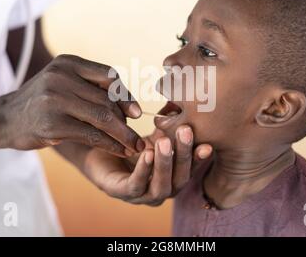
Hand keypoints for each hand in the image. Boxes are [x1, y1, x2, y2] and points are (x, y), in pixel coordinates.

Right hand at [0, 54, 144, 156]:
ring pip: (103, 117)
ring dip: (123, 135)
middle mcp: (61, 76)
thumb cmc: (41, 102)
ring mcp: (55, 99)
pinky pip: (91, 135)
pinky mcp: (52, 124)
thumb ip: (91, 88)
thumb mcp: (63, 83)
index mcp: (67, 63)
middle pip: (107, 99)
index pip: (109, 75)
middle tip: (137, 137)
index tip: (135, 113)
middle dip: (126, 121)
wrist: (4, 119)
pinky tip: (118, 150)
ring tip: (134, 146)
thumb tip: (131, 107)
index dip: (126, 95)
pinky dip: (109, 144)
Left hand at [82, 126, 212, 205]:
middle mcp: (163, 190)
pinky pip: (135, 184)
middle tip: (185, 132)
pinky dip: (143, 169)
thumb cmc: (132, 144)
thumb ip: (172, 128)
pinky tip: (146, 153)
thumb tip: (188, 110)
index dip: (200, 159)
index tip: (207, 144)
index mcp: (173, 177)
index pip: (191, 169)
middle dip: (183, 155)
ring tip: (164, 142)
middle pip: (180, 179)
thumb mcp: (156, 134)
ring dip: (165, 164)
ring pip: (161, 186)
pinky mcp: (122, 193)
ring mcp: (143, 196)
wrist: (98, 151)